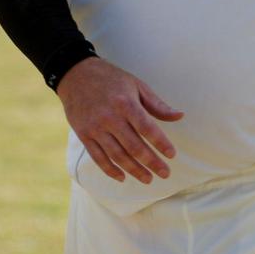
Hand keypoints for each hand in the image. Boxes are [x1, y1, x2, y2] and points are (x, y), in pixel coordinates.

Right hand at [55, 57, 183, 183]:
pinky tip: (122, 177)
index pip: (147, 129)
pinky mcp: (84, 134)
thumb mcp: (136, 85)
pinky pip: (98, 157)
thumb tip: (179, 116)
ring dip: (134, 170)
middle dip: (152, 163)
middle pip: (134, 147)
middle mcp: (110, 117)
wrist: (75, 74)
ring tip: (148, 179)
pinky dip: (110, 169)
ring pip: (117, 155)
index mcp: (125, 103)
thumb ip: (157, 104)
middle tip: (165, 174)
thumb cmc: (110, 79)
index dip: (161, 144)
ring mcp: (95, 128)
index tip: (172, 155)